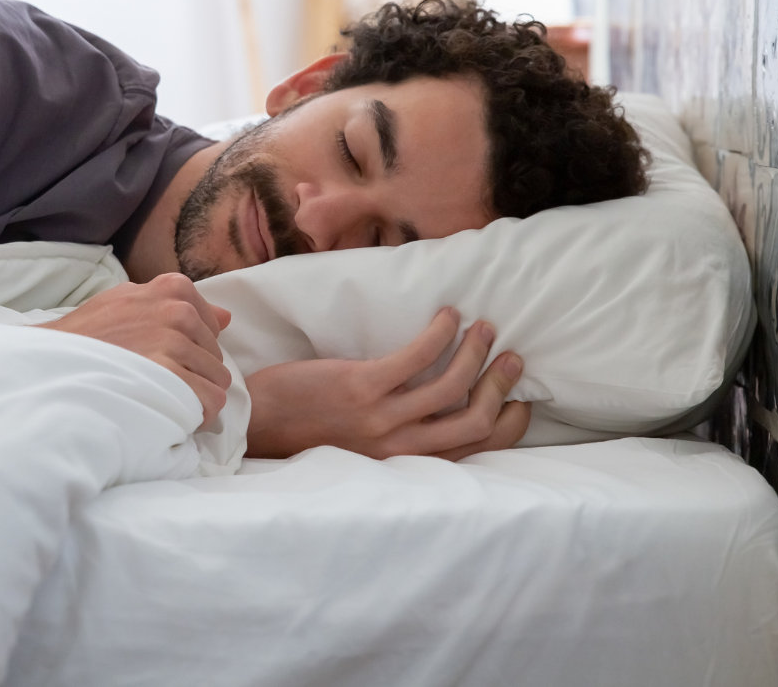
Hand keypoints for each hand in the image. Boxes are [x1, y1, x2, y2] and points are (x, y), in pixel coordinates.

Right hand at [42, 273, 231, 425]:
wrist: (53, 362)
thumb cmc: (88, 334)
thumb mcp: (128, 301)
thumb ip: (176, 305)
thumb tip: (226, 317)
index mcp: (173, 288)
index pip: (213, 328)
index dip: (192, 351)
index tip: (166, 361)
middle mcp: (179, 311)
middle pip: (216, 357)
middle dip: (194, 375)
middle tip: (159, 384)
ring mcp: (174, 343)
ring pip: (217, 382)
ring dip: (194, 397)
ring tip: (161, 399)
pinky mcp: (171, 376)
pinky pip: (210, 402)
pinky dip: (195, 415)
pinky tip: (169, 414)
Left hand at [242, 308, 529, 460]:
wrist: (258, 423)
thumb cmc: (307, 429)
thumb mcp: (365, 446)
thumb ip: (401, 434)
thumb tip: (435, 408)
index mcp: (405, 462)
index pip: (477, 449)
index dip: (508, 424)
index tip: (519, 399)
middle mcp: (400, 447)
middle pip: (476, 420)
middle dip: (502, 386)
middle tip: (512, 356)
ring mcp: (382, 418)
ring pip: (452, 385)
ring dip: (476, 352)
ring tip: (484, 327)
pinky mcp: (362, 388)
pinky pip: (417, 357)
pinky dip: (440, 333)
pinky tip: (446, 315)